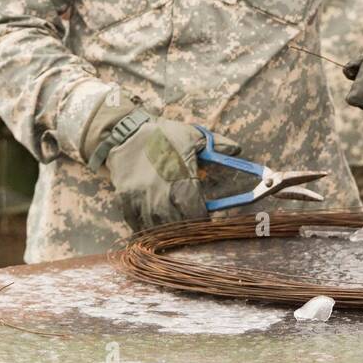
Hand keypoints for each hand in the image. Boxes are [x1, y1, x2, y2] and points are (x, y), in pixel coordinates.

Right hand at [89, 109, 239, 230]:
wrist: (127, 131)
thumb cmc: (163, 134)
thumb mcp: (193, 135)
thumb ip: (217, 144)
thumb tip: (238, 149)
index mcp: (181, 177)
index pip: (195, 212)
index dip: (202, 220)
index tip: (205, 220)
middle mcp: (160, 190)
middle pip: (176, 223)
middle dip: (185, 228)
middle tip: (190, 228)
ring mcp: (141, 196)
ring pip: (155, 226)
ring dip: (165, 230)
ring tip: (172, 230)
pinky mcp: (125, 198)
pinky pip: (134, 222)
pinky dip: (143, 227)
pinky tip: (151, 227)